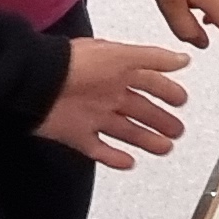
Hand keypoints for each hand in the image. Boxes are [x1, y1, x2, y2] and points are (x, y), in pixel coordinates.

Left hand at [41, 38, 189, 168]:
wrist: (36, 84)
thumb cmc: (75, 65)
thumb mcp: (121, 55)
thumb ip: (153, 59)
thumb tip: (182, 59)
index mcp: (117, 72)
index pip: (149, 82)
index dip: (166, 91)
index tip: (181, 101)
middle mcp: (106, 94)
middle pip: (140, 110)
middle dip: (160, 120)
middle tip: (178, 130)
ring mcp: (92, 115)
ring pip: (125, 131)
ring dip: (146, 139)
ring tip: (165, 148)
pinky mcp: (77, 135)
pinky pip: (99, 149)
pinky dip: (114, 157)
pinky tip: (129, 162)